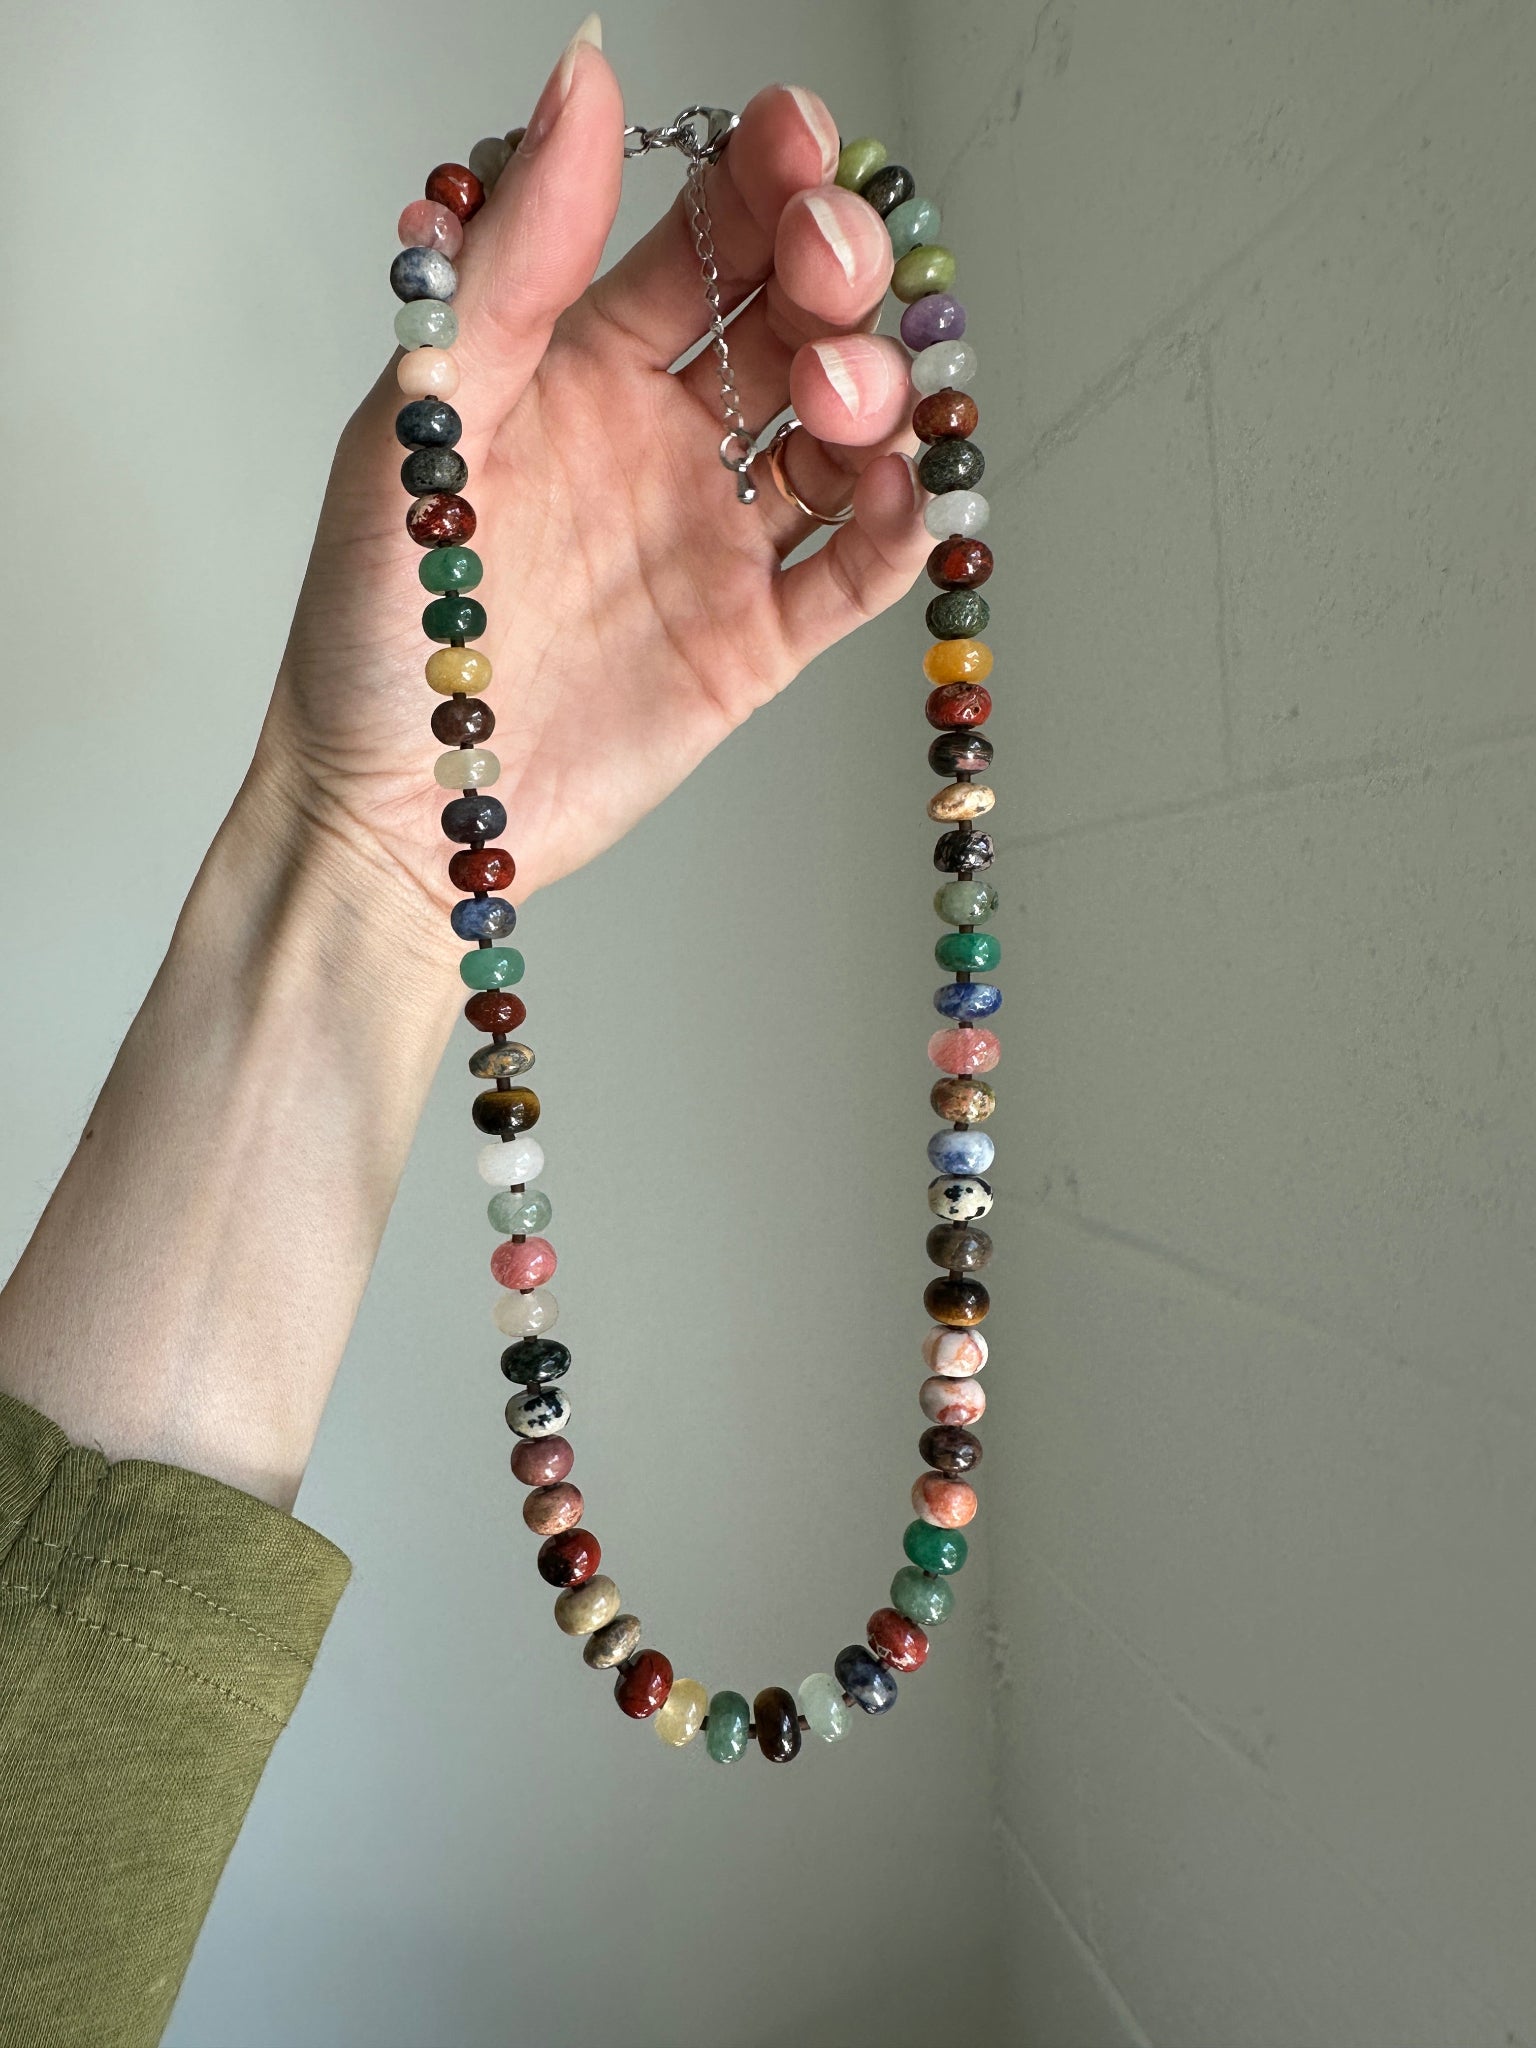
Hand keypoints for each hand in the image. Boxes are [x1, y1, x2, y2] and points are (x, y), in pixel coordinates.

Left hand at [258, 24, 928, 922]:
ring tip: (832, 395)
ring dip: (870, 390)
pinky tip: (890, 486)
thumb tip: (581, 76)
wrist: (397, 814)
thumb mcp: (426, 418)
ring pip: (843, 434)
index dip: (763, 178)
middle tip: (825, 266)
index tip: (799, 138)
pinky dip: (897, 521)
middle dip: (833, 269)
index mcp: (581, 367)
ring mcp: (718, 541)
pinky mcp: (757, 644)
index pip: (703, 239)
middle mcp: (664, 441)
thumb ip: (515, 260)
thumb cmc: (375, 625)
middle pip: (794, 321)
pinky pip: (859, 568)